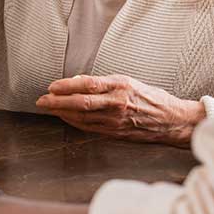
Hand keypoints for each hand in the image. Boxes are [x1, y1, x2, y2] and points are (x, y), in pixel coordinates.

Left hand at [36, 74, 205, 146]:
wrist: (172, 120)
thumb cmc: (149, 97)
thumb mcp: (127, 81)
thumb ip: (102, 82)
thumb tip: (76, 81)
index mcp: (120, 86)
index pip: (87, 84)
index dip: (66, 86)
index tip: (51, 86)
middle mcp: (117, 103)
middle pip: (81, 103)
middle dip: (57, 102)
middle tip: (41, 100)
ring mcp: (116, 120)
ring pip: (82, 117)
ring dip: (61, 113)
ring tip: (48, 108)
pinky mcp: (115, 132)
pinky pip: (89, 127)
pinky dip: (74, 122)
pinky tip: (64, 117)